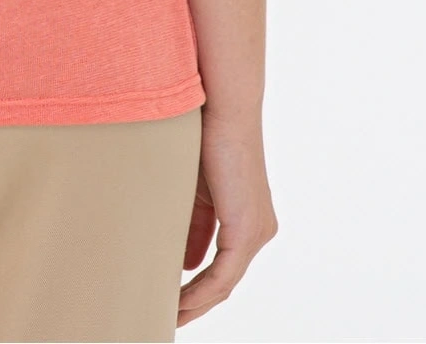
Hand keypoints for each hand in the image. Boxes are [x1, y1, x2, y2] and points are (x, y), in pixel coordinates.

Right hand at [177, 108, 277, 326]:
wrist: (220, 106)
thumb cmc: (204, 135)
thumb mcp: (193, 188)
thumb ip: (190, 224)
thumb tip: (182, 263)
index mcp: (246, 218)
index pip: (221, 265)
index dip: (196, 288)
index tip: (170, 301)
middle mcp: (258, 229)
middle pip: (223, 281)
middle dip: (195, 304)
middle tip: (167, 320)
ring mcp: (255, 231)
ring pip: (223, 284)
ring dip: (194, 304)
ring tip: (167, 317)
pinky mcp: (246, 230)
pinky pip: (222, 275)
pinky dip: (198, 292)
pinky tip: (178, 302)